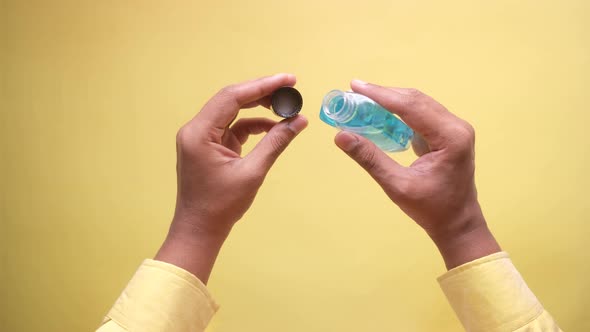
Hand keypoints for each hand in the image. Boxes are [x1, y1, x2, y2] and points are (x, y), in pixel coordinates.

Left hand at [156, 74, 307, 281]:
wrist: (199, 230)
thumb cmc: (221, 206)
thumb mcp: (252, 172)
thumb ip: (275, 142)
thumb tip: (299, 121)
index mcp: (199, 132)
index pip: (232, 97)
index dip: (262, 86)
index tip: (288, 80)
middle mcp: (196, 129)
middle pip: (231, 100)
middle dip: (262, 94)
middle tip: (291, 89)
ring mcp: (201, 138)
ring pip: (233, 112)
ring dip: (259, 109)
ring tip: (286, 109)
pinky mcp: (209, 146)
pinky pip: (232, 128)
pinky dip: (252, 126)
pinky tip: (273, 128)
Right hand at [335, 80, 499, 268]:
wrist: (457, 223)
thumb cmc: (431, 209)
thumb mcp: (397, 185)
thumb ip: (370, 158)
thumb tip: (341, 136)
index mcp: (450, 137)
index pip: (410, 106)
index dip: (380, 94)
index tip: (354, 86)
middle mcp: (456, 127)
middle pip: (415, 100)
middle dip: (383, 94)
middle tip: (353, 91)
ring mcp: (454, 129)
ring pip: (418, 104)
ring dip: (390, 101)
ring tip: (362, 100)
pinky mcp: (448, 134)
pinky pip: (421, 114)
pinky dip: (399, 112)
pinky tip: (380, 114)